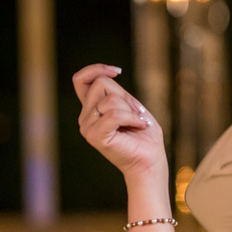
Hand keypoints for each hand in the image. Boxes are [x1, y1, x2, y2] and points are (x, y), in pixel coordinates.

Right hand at [73, 64, 165, 179]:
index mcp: (92, 109)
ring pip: (110, 100)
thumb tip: (106, 75)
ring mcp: (88, 127)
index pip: (81, 80)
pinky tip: (139, 126)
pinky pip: (114, 114)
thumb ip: (116, 92)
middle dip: (124, 96)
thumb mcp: (131, 105)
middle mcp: (85, 118)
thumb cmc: (144, 136)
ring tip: (137, 124)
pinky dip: (132, 118)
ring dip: (131, 110)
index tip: (117, 72)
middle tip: (135, 115)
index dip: (95, 69)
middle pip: (101, 84)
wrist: (151, 162)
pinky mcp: (95, 136)